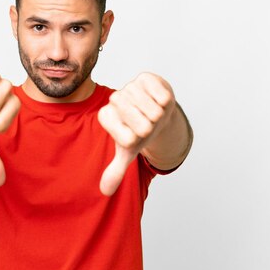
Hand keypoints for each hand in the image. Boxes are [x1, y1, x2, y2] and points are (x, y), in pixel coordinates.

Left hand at [98, 73, 175, 195]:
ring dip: (158, 116)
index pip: (128, 137)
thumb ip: (115, 170)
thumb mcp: (128, 151)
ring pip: (153, 110)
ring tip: (151, 112)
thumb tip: (105, 192)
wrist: (154, 110)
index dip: (138, 139)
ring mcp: (130, 87)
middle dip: (150, 128)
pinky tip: (157, 101)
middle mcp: (114, 100)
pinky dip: (165, 103)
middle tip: (146, 123)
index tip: (135, 133)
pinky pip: (162, 96)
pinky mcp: (145, 77)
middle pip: (144, 124)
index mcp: (106, 117)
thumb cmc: (139, 131)